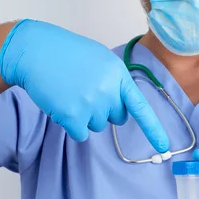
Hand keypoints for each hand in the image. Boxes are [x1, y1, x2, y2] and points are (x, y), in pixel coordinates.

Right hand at [0, 19, 169, 151]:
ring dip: (85, 116)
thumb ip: (114, 82)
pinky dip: (72, 125)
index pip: (140, 107)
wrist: (35, 51)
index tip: (164, 147)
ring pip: (97, 126)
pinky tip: (62, 105)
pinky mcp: (72, 116)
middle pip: (116, 118)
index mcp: (118, 75)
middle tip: (86, 91)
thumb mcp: (100, 60)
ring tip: (70, 93)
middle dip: (104, 110)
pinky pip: (80, 134)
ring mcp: (90, 105)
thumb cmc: (65, 53)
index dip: (153, 129)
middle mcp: (108, 91)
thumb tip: (120, 106)